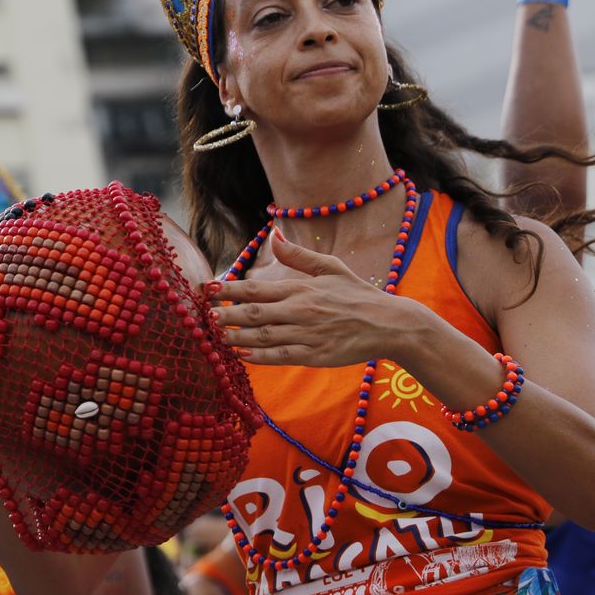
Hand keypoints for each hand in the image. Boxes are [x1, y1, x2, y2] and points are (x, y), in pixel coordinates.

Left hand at [214, 230, 423, 367]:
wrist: (390, 324)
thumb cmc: (357, 294)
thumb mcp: (331, 268)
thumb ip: (299, 257)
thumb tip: (274, 237)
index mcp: (301, 289)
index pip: (256, 289)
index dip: (228, 290)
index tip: (207, 290)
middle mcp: (301, 311)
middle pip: (254, 313)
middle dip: (225, 315)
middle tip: (204, 316)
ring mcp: (308, 334)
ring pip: (264, 337)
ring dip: (236, 337)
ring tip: (215, 336)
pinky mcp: (316, 355)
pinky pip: (282, 357)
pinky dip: (260, 357)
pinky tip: (242, 356)